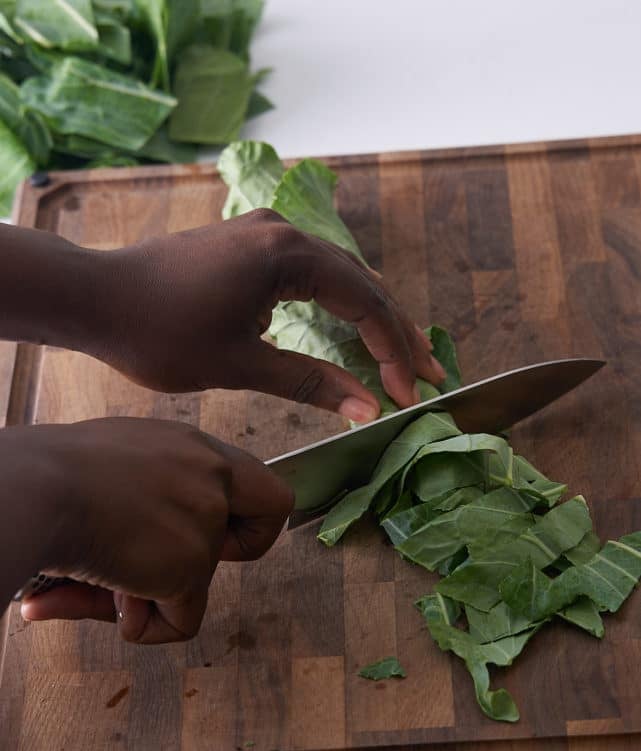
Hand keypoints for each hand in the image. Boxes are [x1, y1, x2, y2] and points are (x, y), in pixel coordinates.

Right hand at [17, 418, 292, 642]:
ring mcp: (205, 521)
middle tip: (175, 557)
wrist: (35, 490)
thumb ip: (141, 501)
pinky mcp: (190, 567)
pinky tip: (103, 597)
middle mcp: (209, 476)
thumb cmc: (48, 473)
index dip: (238, 515)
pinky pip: (180, 622)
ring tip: (91, 576)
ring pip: (195, 583)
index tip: (204, 531)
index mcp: (189, 447)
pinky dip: (143, 624)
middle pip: (269, 517)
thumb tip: (127, 556)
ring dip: (145, 593)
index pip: (255, 477)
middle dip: (234, 550)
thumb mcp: (110, 468)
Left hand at [90, 210, 445, 420]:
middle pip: (361, 285)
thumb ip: (311, 382)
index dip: (394, 353)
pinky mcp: (248, 244)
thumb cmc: (161, 334)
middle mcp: (283, 231)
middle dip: (395, 334)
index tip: (410, 394)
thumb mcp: (242, 365)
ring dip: (368, 318)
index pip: (365, 305)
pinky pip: (310, 273)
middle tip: (429, 374)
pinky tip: (348, 330)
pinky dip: (336, 305)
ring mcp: (264, 232)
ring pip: (338, 277)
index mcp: (288, 254)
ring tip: (401, 357)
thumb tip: (369, 408)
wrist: (95, 299)